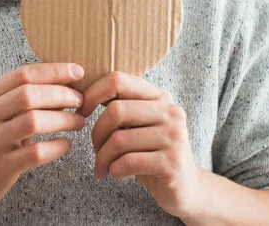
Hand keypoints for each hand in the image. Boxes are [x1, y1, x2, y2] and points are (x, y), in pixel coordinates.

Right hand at [0, 63, 85, 215]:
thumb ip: (20, 96)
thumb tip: (65, 82)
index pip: (23, 74)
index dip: (54, 71)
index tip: (77, 72)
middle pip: (28, 95)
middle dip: (61, 94)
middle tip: (80, 100)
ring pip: (33, 122)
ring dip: (63, 119)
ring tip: (78, 121)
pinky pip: (36, 153)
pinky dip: (57, 147)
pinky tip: (65, 144)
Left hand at [77, 71, 202, 218]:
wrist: (187, 188)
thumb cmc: (153, 153)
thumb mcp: (140, 124)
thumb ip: (122, 106)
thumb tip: (82, 94)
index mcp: (160, 96)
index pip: (119, 80)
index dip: (93, 93)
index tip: (82, 111)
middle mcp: (170, 112)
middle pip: (116, 110)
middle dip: (97, 133)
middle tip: (95, 149)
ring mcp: (173, 136)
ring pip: (119, 139)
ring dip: (103, 157)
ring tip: (102, 166)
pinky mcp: (171, 162)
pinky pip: (128, 162)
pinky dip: (114, 170)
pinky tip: (115, 174)